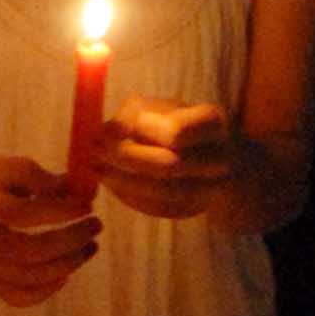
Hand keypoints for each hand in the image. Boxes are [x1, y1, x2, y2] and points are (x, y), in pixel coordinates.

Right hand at [0, 156, 97, 304]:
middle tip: (96, 225)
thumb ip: (52, 182)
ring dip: (68, 264)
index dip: (60, 212)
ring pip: (30, 278)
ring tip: (91, 246)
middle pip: (29, 252)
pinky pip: (21, 297)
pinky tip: (67, 272)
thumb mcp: (18, 168)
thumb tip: (89, 195)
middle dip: (71, 241)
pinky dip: (48, 290)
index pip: (23, 214)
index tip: (88, 205)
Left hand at [96, 98, 235, 220]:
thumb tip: (104, 134)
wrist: (206, 152)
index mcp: (212, 120)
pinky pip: (160, 207)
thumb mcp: (156, 108)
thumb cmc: (171, 122)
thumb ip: (133, 117)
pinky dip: (131, 196)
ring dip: (123, 182)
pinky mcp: (194, 207)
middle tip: (94, 150)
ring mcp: (213, 186)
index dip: (141, 133)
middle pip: (169, 166)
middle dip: (125, 159)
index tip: (109, 129)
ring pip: (163, 193)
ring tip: (96, 168)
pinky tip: (111, 184)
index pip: (176, 133)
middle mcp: (220, 155)